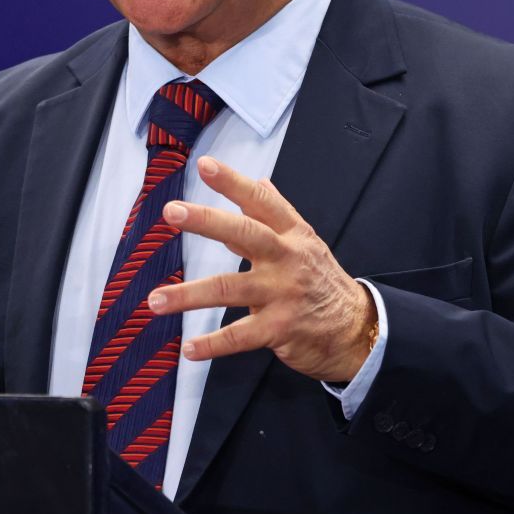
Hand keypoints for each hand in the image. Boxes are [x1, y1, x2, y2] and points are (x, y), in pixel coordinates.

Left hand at [146, 156, 373, 381]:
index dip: (233, 183)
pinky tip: (188, 349)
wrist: (358, 330)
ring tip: (155, 300)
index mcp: (292, 235)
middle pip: (245, 234)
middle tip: (172, 212)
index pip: (261, 202)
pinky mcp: (279, 328)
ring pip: (230, 288)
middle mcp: (287, 259)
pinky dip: (212, 344)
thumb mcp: (305, 243)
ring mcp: (282, 294)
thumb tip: (258, 181)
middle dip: (206, 221)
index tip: (205, 165)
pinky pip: (239, 337)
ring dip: (188, 295)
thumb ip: (276, 215)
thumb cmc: (321, 282)